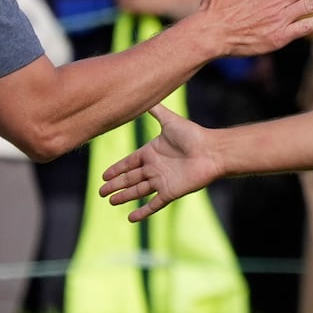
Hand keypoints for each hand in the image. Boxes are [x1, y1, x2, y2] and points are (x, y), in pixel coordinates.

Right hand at [100, 103, 220, 221]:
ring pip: (138, 191)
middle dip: (115, 185)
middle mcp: (155, 168)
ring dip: (124, 197)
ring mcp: (162, 181)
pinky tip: (131, 218)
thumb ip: (156, 111)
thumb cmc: (193, 135)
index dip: (116, 169)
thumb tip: (142, 94)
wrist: (212, 151)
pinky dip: (142, 212)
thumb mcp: (170, 121)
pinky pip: (154, 204)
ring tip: (110, 202)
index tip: (104, 176)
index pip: (129, 163)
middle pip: (130, 178)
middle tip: (101, 192)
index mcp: (152, 152)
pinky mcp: (171, 192)